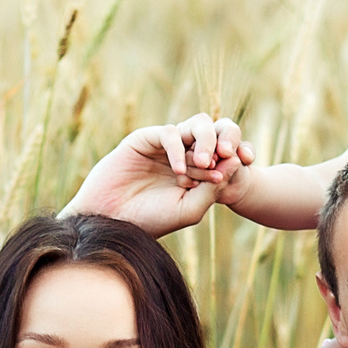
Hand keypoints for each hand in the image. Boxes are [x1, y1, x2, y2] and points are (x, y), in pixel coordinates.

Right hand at [69, 116, 255, 237]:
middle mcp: (182, 155)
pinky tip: (178, 171)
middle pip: (212, 136)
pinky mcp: (145, 139)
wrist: (111, 219)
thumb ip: (213, 188)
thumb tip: (236, 161)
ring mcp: (164, 146)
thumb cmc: (150, 219)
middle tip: (219, 163)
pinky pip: (170, 133)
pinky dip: (178, 149)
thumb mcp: (189, 209)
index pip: (222, 156)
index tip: (228, 177)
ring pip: (194, 127)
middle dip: (220, 147)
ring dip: (205, 143)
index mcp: (196, 172)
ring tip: (205, 165)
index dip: (230, 162)